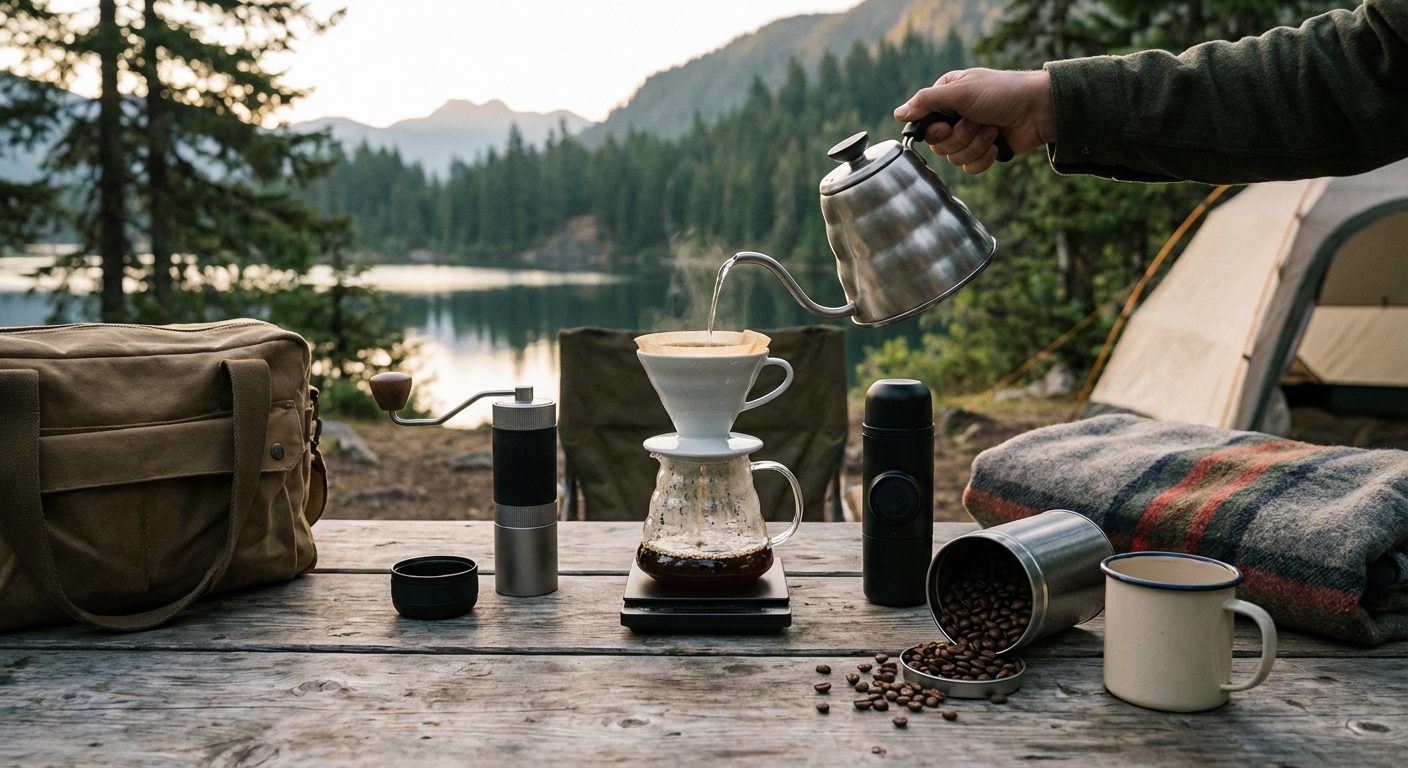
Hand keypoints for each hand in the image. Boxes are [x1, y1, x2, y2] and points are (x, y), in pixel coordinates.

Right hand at [894, 68, 1055, 174]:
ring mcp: (971, 135)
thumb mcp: (961, 91)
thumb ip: (926, 102)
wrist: (1040, 110)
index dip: (934, 130)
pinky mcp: (985, 152)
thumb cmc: (1002, 93)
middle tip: (978, 122)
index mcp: (946, 97)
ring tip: (993, 130)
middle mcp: (955, 116)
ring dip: (976, 145)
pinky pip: (970, 168)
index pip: (923, 124)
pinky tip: (997, 146)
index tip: (947, 124)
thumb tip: (898, 115)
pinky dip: (984, 159)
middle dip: (960, 137)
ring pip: (954, 158)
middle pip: (938, 145)